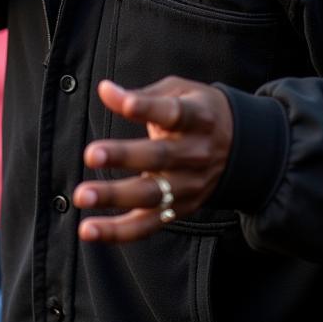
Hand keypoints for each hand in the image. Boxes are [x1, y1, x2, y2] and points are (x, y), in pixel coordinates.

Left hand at [72, 77, 233, 243]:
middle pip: (159, 157)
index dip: (148, 108)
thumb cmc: (197, 110)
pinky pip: (148, 224)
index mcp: (198, 117)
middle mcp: (196, 153)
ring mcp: (189, 185)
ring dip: (114, 197)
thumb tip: (105, 90)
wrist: (240, 147)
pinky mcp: (180, 209)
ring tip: (82, 195)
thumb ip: (144, 94)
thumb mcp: (180, 91)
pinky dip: (118, 231)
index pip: (173, 113)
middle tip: (91, 154)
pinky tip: (89, 229)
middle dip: (124, 156)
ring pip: (151, 195)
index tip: (124, 102)